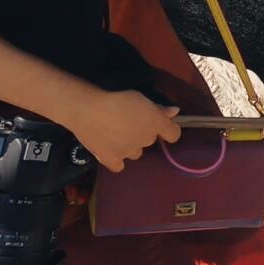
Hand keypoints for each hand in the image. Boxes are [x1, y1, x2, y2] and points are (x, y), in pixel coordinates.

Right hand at [67, 90, 181, 171]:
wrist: (88, 110)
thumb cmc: (117, 99)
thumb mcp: (140, 98)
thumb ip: (159, 108)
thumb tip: (175, 112)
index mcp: (156, 124)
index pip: (174, 134)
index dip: (169, 129)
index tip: (161, 124)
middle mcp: (145, 140)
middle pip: (150, 140)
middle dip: (143, 132)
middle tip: (128, 122)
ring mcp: (128, 152)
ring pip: (136, 152)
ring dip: (130, 145)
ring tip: (116, 135)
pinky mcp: (111, 160)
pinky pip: (119, 166)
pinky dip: (117, 160)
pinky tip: (110, 150)